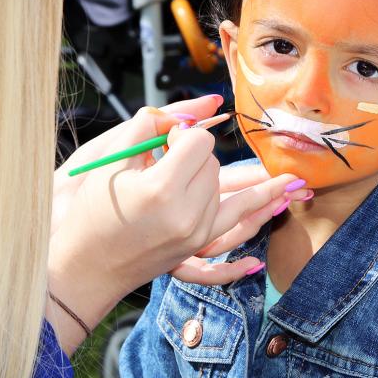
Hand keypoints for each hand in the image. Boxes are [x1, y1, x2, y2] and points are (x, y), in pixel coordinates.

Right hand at [47, 96, 310, 353]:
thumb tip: (190, 112)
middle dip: (199, 154)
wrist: (85, 265)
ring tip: (292, 185)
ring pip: (230, 193)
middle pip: (214, 166)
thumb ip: (149, 125)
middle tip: (176, 154)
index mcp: (161, 190)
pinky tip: (281, 209)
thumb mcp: (112, 160)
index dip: (183, 134)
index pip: (198, 144)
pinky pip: (235, 229)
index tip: (167, 138)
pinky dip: (255, 219)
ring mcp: (194, 235)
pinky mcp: (195, 247)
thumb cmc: (93, 210)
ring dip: (243, 182)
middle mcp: (185, 215)